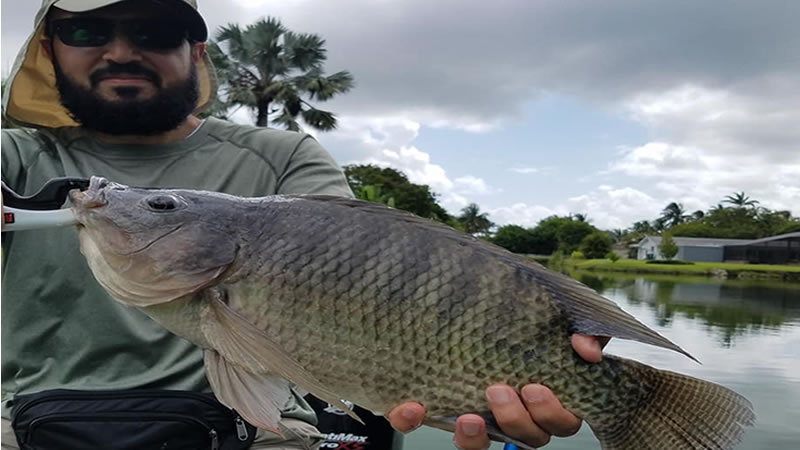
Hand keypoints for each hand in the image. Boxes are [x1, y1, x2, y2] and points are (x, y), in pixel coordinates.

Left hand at [386, 334, 607, 448]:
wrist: (467, 308)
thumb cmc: (528, 324)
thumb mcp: (563, 323)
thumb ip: (584, 334)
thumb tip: (584, 349)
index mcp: (549, 400)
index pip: (562, 422)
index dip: (552, 412)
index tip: (534, 386)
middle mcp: (517, 416)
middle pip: (528, 437)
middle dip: (513, 418)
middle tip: (497, 390)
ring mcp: (481, 418)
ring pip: (483, 445)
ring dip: (475, 437)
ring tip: (466, 417)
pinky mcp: (442, 409)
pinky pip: (428, 424)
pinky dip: (416, 419)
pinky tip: (410, 407)